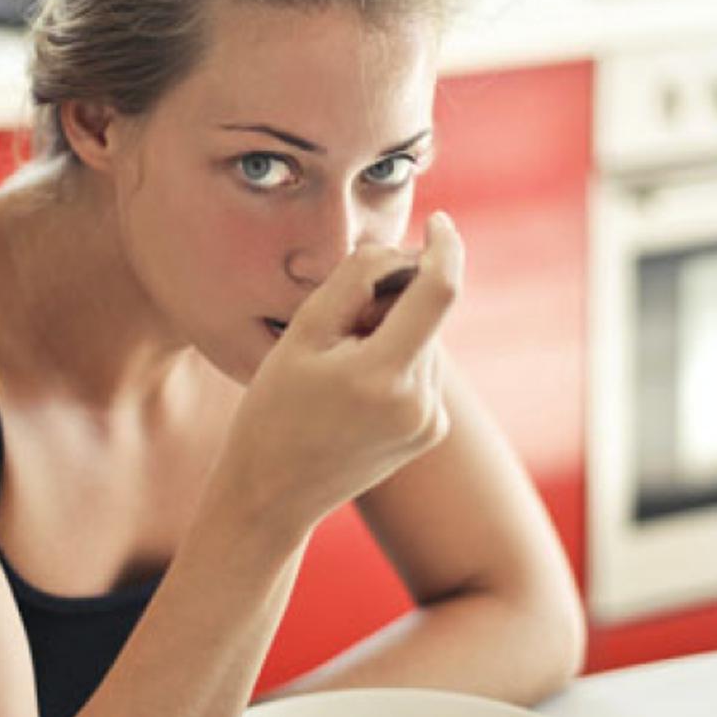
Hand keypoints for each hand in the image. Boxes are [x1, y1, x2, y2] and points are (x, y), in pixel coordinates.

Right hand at [219, 211, 463, 534]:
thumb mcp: (302, 334)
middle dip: (394, 300)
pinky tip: (354, 390)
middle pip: (428, 315)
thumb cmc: (274, 409)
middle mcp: (420, 402)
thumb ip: (355, 280)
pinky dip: (397, 361)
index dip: (444, 247)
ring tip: (339, 367)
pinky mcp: (431, 432)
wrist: (272, 494)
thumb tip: (400, 251)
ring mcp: (430, 421)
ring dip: (394, 332)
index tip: (439, 222)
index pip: (440, 289)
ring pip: (426, 342)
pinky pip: (423, 371)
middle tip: (338, 326)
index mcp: (384, 375)